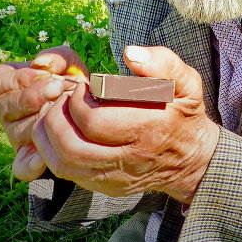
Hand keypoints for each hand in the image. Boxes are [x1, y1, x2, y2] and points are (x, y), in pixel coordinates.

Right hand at [0, 46, 87, 180]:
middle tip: (57, 90)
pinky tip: (46, 155)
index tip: (45, 75)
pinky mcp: (28, 159)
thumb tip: (42, 63)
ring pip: (17, 132)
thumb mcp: (70, 64)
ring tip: (63, 113)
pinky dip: (31, 164)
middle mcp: (6, 112)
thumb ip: (58, 56)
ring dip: (41, 122)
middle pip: (3, 107)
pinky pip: (21, 167)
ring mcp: (15, 136)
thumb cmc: (73, 83)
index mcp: (7, 86)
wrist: (92, 113)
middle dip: (31, 98)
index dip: (18, 78)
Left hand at [31, 46, 220, 203]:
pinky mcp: (108, 188)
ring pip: (65, 164)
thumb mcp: (187, 83)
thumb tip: (130, 53)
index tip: (83, 86)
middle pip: (73, 146)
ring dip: (48, 137)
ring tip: (54, 114)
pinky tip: (58, 132)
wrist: (193, 159)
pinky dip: (53, 152)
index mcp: (149, 129)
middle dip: (57, 118)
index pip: (95, 121)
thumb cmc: (184, 113)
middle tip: (63, 99)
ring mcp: (118, 178)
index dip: (78, 100)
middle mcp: (131, 158)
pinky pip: (69, 175)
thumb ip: (163, 63)